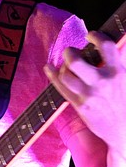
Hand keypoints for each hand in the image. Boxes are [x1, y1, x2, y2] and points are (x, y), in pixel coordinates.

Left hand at [45, 31, 125, 151]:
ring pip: (65, 74)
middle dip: (70, 53)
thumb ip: (121, 61)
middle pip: (76, 61)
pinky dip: (52, 75)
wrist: (125, 130)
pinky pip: (61, 87)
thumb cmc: (125, 102)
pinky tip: (49, 68)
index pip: (106, 47)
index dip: (96, 36)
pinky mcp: (80, 105)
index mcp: (119, 72)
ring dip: (62, 66)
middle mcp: (103, 82)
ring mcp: (90, 94)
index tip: (91, 35)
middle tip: (71, 52)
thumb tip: (123, 42)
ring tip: (66, 65)